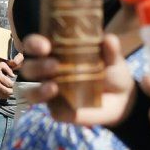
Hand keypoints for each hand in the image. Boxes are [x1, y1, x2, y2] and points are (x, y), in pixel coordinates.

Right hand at [0, 57, 16, 97]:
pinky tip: (5, 94)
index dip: (15, 85)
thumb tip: (13, 76)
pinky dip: (2, 96)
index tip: (17, 84)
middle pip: (7, 92)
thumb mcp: (1, 64)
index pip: (10, 84)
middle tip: (15, 90)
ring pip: (2, 96)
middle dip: (12, 91)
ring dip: (8, 95)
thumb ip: (9, 70)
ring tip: (11, 92)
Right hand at [19, 34, 134, 124]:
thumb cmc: (110, 70)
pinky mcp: (57, 110)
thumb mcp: (112, 58)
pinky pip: (50, 109)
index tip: (45, 45)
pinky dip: (50, 103)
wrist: (121, 98)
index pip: (34, 46)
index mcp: (54, 53)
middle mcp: (46, 71)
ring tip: (53, 87)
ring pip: (30, 91)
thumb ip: (109, 49)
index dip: (34, 44)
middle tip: (54, 65)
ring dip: (37, 89)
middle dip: (36, 66)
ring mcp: (49, 91)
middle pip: (28, 68)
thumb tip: (108, 39)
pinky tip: (60, 100)